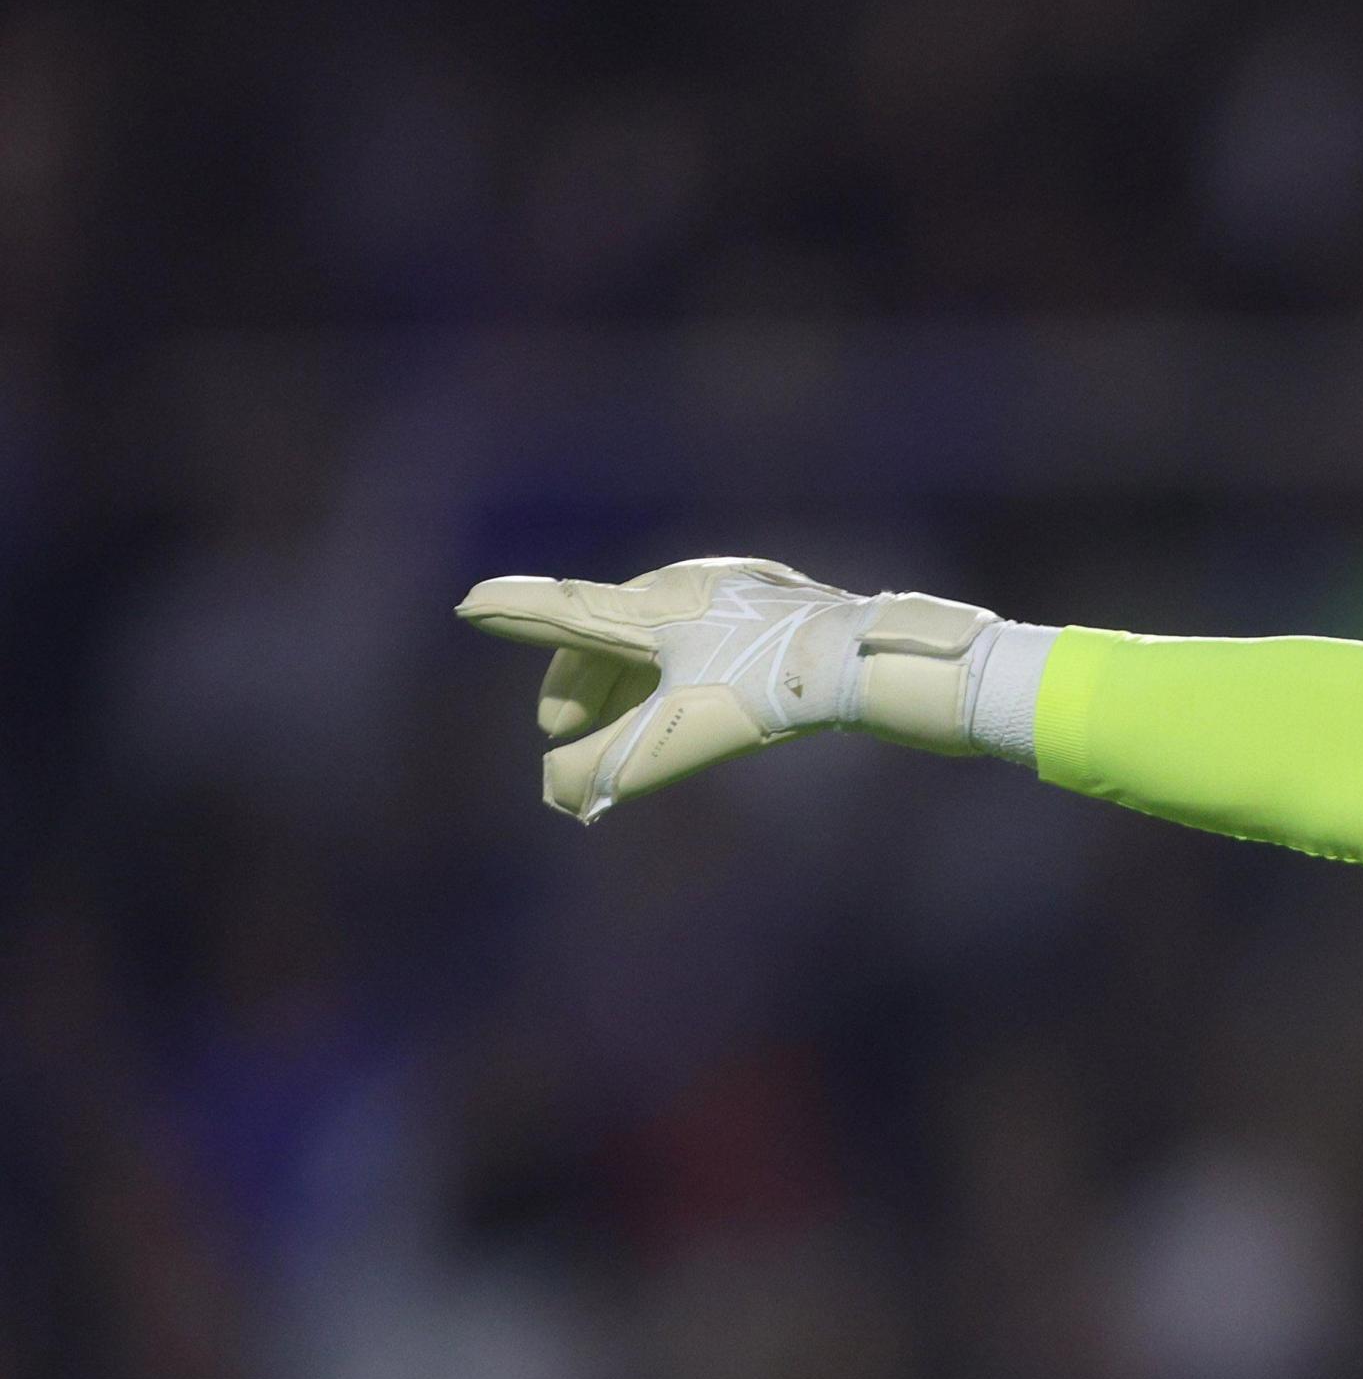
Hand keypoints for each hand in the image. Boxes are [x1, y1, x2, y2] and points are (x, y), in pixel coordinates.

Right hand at [456, 557, 994, 822]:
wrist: (875, 663)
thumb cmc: (771, 696)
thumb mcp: (676, 739)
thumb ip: (605, 769)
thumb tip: (557, 793)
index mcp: (652, 602)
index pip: (567, 613)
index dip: (517, 614)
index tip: (470, 604)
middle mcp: (688, 585)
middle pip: (612, 631)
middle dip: (582, 685)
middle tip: (561, 732)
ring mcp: (740, 594)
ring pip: (663, 638)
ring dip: (631, 685)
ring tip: (622, 734)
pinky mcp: (783, 612)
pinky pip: (709, 643)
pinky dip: (680, 677)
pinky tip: (696, 708)